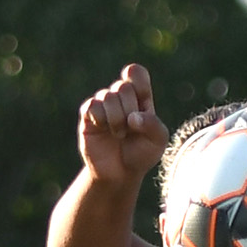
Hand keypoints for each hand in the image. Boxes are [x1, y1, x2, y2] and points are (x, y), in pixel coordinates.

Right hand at [77, 63, 167, 189]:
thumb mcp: (158, 141)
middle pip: (123, 87)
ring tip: (119, 135)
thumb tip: (133, 117)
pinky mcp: (87, 116)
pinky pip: (92, 106)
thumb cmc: (142, 154)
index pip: (135, 73)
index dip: (136, 78)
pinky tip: (103, 129)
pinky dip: (101, 118)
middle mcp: (120, 98)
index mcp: (140, 98)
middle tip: (131, 129)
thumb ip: (153, 125)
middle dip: (129, 109)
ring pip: (107, 96)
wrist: (120, 174)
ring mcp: (103, 106)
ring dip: (116, 119)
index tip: (141, 97)